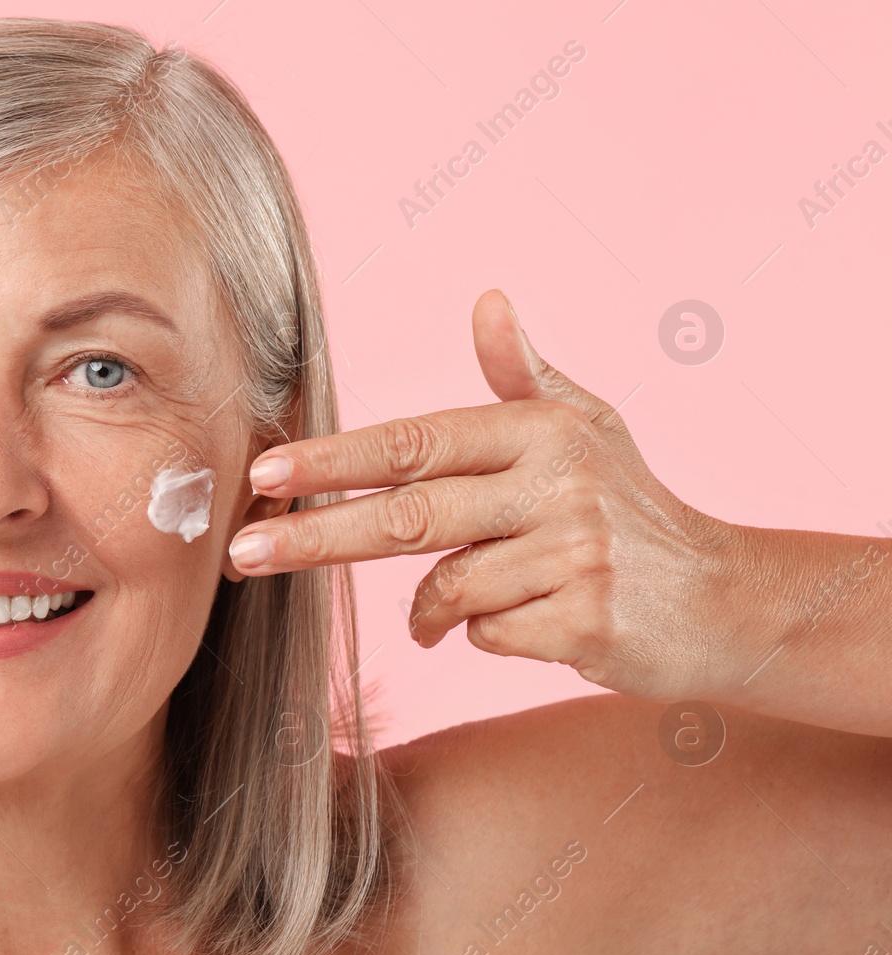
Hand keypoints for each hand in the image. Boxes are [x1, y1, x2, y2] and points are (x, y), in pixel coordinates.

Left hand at [228, 289, 753, 703]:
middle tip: (244, 550)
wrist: (728, 600)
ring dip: (429, 609)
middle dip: (315, 536)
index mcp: (541, 431)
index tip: (265, 472)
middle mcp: (558, 484)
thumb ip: (522, 375)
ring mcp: (575, 554)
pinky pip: (487, 635)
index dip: (333, 459)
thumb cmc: (635, 510)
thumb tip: (488, 299)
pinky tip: (524, 623)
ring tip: (441, 615)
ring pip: (445, 588)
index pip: (414, 443)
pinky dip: (482, 636)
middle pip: (407, 515)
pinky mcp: (587, 621)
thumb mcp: (589, 428)